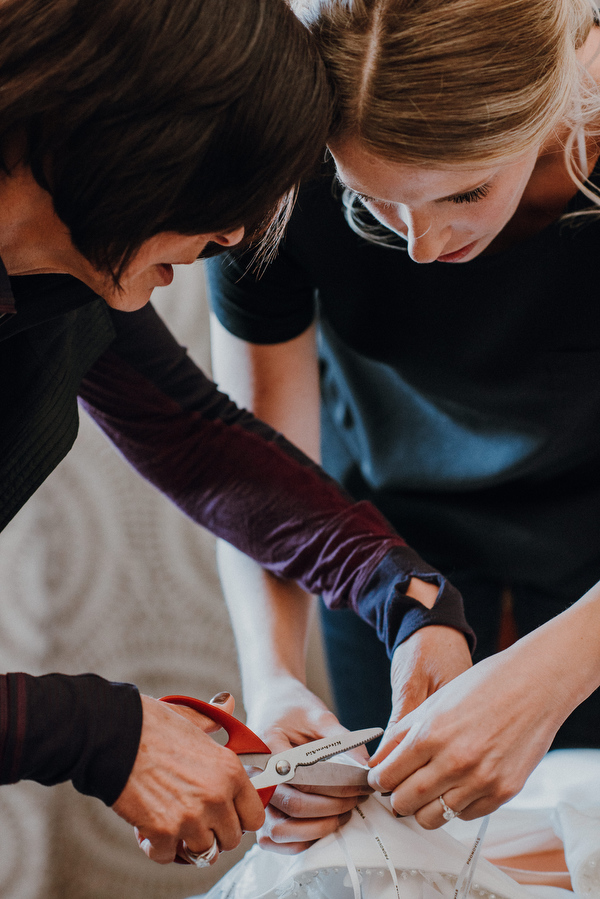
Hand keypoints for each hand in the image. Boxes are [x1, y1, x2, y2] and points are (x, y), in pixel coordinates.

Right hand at [112, 693, 264, 863]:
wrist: (113, 734)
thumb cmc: (150, 724)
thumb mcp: (190, 718)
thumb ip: (212, 721)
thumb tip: (226, 703)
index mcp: (229, 769)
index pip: (254, 816)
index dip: (239, 818)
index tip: (226, 815)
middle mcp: (216, 796)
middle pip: (231, 839)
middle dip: (214, 833)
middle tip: (196, 820)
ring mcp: (191, 816)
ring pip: (203, 852)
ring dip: (188, 843)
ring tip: (173, 824)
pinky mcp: (163, 831)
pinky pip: (168, 856)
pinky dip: (158, 848)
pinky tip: (150, 829)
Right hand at [247, 676, 370, 853]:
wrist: (270, 702)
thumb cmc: (292, 707)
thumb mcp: (318, 715)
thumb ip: (342, 740)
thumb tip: (365, 767)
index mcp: (266, 745)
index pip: (301, 779)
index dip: (335, 788)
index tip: (359, 787)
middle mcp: (254, 773)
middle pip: (292, 806)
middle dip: (331, 808)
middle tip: (356, 799)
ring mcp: (253, 793)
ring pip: (280, 830)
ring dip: (316, 828)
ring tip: (342, 813)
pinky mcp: (259, 805)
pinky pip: (272, 838)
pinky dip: (298, 840)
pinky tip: (322, 825)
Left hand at [367, 640, 565, 828]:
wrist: (534, 685)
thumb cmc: (483, 687)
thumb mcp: (433, 702)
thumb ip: (401, 735)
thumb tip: (377, 762)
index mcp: (431, 734)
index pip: (387, 776)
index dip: (379, 780)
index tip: (381, 778)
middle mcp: (454, 761)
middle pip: (405, 802)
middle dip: (397, 798)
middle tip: (401, 788)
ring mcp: (480, 780)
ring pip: (432, 818)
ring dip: (425, 807)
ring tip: (429, 788)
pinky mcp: (502, 793)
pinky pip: (464, 815)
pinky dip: (455, 805)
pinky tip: (458, 784)